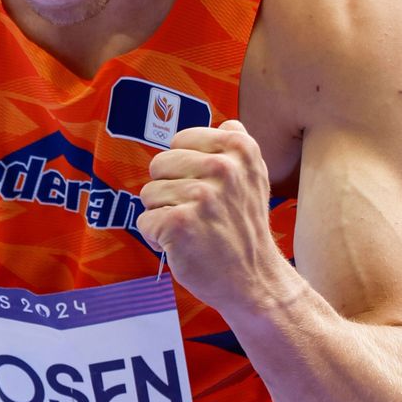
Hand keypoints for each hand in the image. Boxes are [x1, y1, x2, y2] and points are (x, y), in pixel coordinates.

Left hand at [136, 118, 286, 311]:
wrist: (255, 280)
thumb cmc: (246, 230)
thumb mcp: (255, 179)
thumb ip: (237, 147)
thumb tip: (223, 122)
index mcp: (239, 148)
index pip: (179, 141)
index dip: (183, 168)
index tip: (205, 190)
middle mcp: (221, 167)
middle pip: (159, 164)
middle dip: (168, 191)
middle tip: (196, 214)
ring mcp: (200, 196)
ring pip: (149, 194)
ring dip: (162, 216)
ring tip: (192, 231)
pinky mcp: (179, 224)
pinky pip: (145, 222)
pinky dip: (157, 239)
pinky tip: (182, 247)